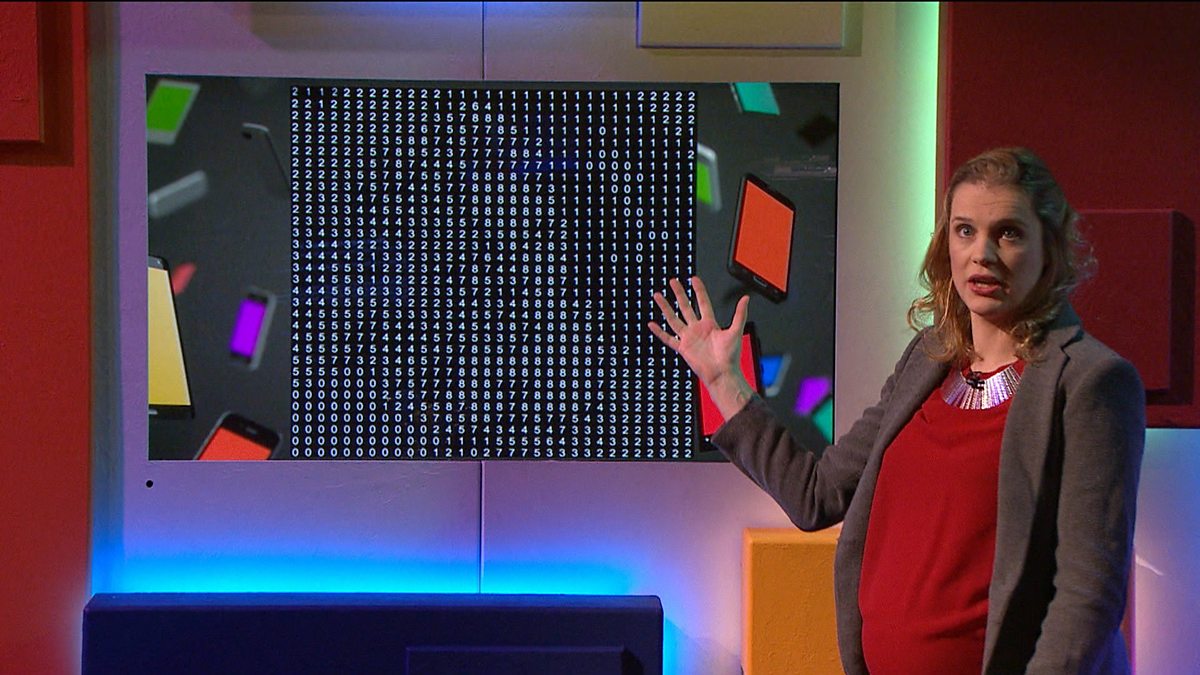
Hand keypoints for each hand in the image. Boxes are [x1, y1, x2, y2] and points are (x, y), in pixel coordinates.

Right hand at [649, 277, 753, 418]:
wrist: (722, 374)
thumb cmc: (730, 356)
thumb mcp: (736, 331)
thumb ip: (740, 314)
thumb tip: (746, 298)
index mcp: (710, 324)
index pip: (703, 302)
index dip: (698, 290)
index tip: (693, 279)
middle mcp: (698, 329)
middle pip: (686, 307)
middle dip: (679, 294)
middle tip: (673, 281)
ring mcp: (689, 338)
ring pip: (674, 319)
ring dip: (666, 308)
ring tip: (658, 296)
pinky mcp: (683, 348)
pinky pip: (669, 339)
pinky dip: (659, 332)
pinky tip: (652, 324)